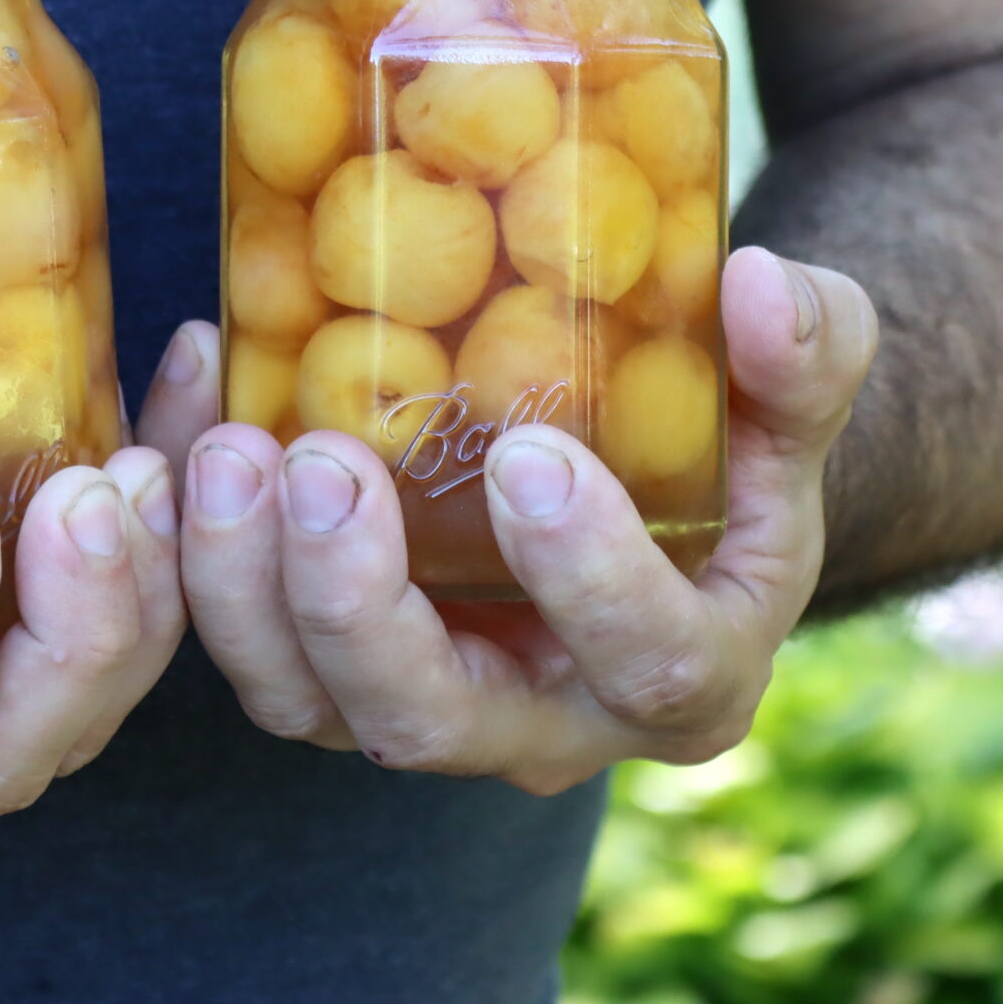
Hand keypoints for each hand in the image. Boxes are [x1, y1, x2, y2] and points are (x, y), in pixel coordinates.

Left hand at [137, 247, 874, 793]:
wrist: (637, 471)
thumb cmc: (725, 434)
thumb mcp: (789, 393)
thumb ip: (806, 350)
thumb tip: (762, 283)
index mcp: (684, 673)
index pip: (649, 666)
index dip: (589, 581)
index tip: (530, 458)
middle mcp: (544, 720)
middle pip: (432, 718)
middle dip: (359, 604)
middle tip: (319, 465)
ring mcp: (419, 700)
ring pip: (304, 699)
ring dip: (242, 586)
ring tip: (228, 446)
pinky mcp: (324, 661)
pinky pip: (240, 629)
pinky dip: (196, 530)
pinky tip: (197, 389)